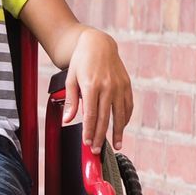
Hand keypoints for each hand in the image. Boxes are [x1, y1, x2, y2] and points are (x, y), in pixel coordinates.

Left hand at [60, 28, 132, 152]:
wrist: (98, 44)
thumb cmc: (81, 62)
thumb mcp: (70, 79)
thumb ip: (71, 101)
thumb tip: (67, 121)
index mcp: (91, 86)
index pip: (91, 115)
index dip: (90, 131)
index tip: (87, 143)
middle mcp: (107, 87)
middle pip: (105, 118)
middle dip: (101, 136)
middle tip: (98, 150)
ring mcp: (119, 86)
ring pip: (120, 114)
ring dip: (118, 131)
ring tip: (117, 145)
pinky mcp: (127, 85)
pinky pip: (128, 105)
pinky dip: (126, 118)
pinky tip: (122, 127)